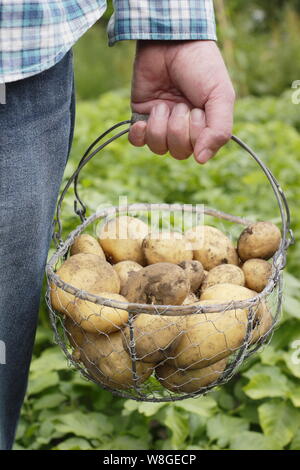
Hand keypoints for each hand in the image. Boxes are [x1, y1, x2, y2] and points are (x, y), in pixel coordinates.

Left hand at [129, 40, 234, 163]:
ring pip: (157, 148)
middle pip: (178, 152)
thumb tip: (202, 160)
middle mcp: (184, 128)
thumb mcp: (220, 96)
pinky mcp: (141, 116)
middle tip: (181, 105)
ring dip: (159, 126)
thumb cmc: (201, 66)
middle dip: (177, 129)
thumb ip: (219, 130)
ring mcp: (162, 124)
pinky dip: (139, 134)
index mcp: (205, 126)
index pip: (198, 152)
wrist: (171, 41)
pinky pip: (138, 142)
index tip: (197, 110)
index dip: (195, 135)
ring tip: (163, 104)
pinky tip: (144, 120)